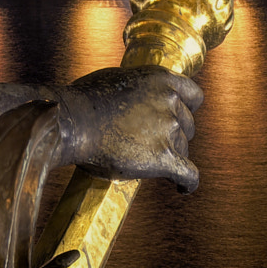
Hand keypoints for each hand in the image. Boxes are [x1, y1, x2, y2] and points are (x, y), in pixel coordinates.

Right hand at [58, 65, 201, 191]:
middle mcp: (170, 101)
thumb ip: (138, 89)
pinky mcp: (164, 157)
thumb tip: (139, 100)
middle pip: (187, 125)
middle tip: (151, 143)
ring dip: (170, 156)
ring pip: (183, 149)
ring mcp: (169, 129)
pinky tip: (182, 187)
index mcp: (160, 79)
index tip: (179, 119)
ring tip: (148, 162)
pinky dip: (187, 183)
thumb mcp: (118, 79)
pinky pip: (188, 174)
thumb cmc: (84, 100)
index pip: (193, 96)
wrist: (73, 121)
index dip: (186, 109)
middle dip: (173, 134)